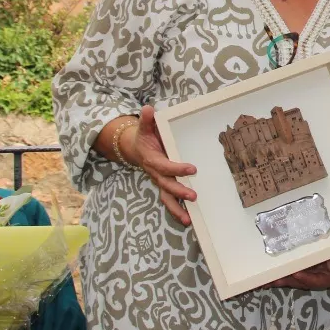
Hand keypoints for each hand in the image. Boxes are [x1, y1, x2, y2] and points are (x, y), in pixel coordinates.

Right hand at [122, 105, 197, 223]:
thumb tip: (148, 109)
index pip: (164, 166)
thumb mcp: (144, 127)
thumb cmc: (145, 137)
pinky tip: (189, 220)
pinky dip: (177, 211)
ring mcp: (160, 181)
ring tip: (188, 219)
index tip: (192, 169)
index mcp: (152, 159)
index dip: (177, 169)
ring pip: (166, 198)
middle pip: (167, 185)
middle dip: (179, 191)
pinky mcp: (164, 186)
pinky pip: (170, 201)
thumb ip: (147, 120)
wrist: (135, 149)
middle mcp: (156, 173)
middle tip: (194, 196)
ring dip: (177, 209)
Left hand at [267, 251, 329, 290]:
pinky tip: (266, 276)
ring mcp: (307, 273)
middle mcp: (317, 277)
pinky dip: (279, 273)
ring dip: (279, 280)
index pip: (318, 281)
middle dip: (286, 281)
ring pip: (292, 278)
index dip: (307, 279)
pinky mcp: (299, 266)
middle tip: (273, 280)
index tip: (296, 273)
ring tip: (265, 280)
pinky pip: (288, 271)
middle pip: (301, 282)